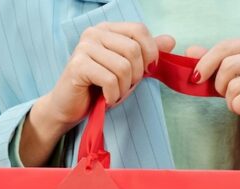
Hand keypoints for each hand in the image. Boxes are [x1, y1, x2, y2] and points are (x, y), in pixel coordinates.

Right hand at [20, 23, 174, 166]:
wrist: (69, 107)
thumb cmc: (99, 88)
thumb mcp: (128, 70)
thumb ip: (146, 54)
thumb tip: (170, 40)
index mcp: (107, 29)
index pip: (139, 29)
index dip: (150, 52)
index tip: (147, 71)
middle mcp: (94, 33)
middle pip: (133, 50)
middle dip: (136, 75)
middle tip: (126, 87)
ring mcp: (84, 47)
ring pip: (123, 66)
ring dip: (124, 88)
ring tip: (115, 94)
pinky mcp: (78, 65)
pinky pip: (110, 80)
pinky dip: (113, 95)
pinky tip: (106, 99)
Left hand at [188, 38, 239, 162]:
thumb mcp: (235, 77)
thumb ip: (215, 63)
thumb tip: (190, 51)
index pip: (225, 47)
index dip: (205, 63)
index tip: (196, 79)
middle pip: (228, 65)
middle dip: (220, 86)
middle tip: (228, 97)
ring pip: (235, 85)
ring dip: (230, 101)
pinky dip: (239, 108)